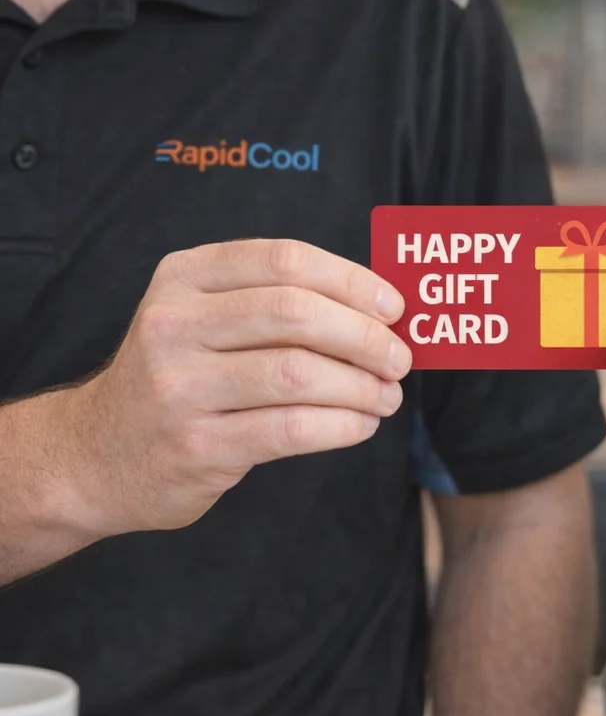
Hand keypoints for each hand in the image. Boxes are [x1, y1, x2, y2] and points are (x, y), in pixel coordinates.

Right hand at [48, 239, 410, 537]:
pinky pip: (292, 429)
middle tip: (400, 357)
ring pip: (299, 374)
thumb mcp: (205, 317)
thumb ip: (276, 302)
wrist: (94, 455)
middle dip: (364, 335)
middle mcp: (174, 323)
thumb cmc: (181, 375)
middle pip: (295, 312)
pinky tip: (361, 424)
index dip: (351, 280)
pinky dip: (343, 425)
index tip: (394, 305)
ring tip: (387, 396)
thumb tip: (381, 309)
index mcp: (184, 276)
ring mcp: (179, 386)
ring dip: (361, 386)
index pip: (284, 259)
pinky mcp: (194, 446)